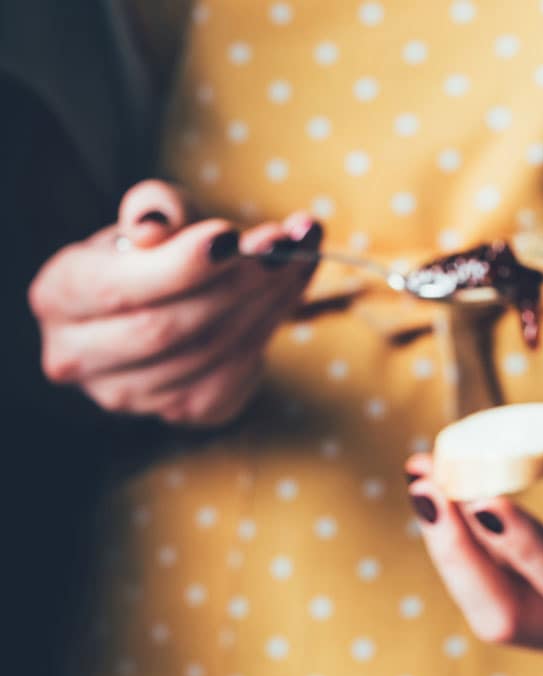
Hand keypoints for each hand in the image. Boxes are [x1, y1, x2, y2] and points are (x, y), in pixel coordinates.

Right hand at [29, 180, 320, 426]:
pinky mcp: (179, 413)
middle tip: (279, 246)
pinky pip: (231, 379)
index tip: (230, 235)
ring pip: (206, 356)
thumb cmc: (149, 253)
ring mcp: (130, 397)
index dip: (178, 266)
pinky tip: (287, 293)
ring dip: (262, 305)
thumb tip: (155, 228)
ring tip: (295, 258)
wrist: (159, 304)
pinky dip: (267, 332)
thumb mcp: (148, 215)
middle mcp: (81, 358)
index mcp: (59, 296)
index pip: (118, 290)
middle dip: (231, 284)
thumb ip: (156, 207)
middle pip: (165, 330)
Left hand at [406, 426, 542, 658]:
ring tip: (423, 475)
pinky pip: (489, 589)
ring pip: (487, 608)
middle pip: (506, 617)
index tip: (482, 499)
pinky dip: (460, 542)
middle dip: (458, 552)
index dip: (527, 548)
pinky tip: (439, 492)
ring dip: (448, 544)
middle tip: (427, 480)